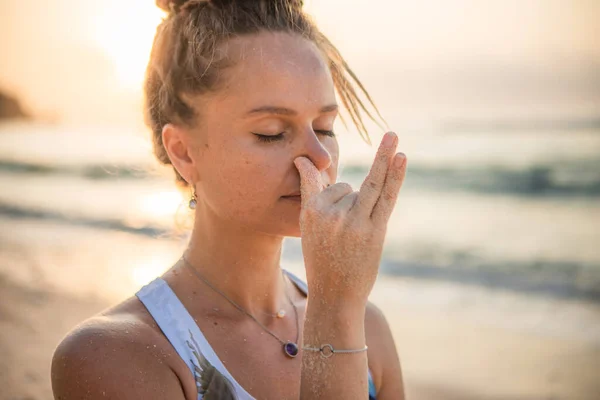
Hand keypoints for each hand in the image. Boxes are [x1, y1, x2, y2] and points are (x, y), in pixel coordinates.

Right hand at [293, 131, 406, 306]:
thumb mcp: (308, 226)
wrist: (336, 295)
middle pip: (349, 188)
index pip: (322, 182)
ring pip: (366, 191)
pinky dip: (395, 174)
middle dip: (350, 208)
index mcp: (310, 211)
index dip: (321, 182)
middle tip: (344, 238)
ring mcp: (353, 220)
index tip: (310, 161)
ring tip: (353, 237)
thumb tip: (303, 161)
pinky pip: (385, 195)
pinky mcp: (374, 229)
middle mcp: (330, 213)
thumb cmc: (322, 258)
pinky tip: (401, 156)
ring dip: (364, 211)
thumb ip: (310, 191)